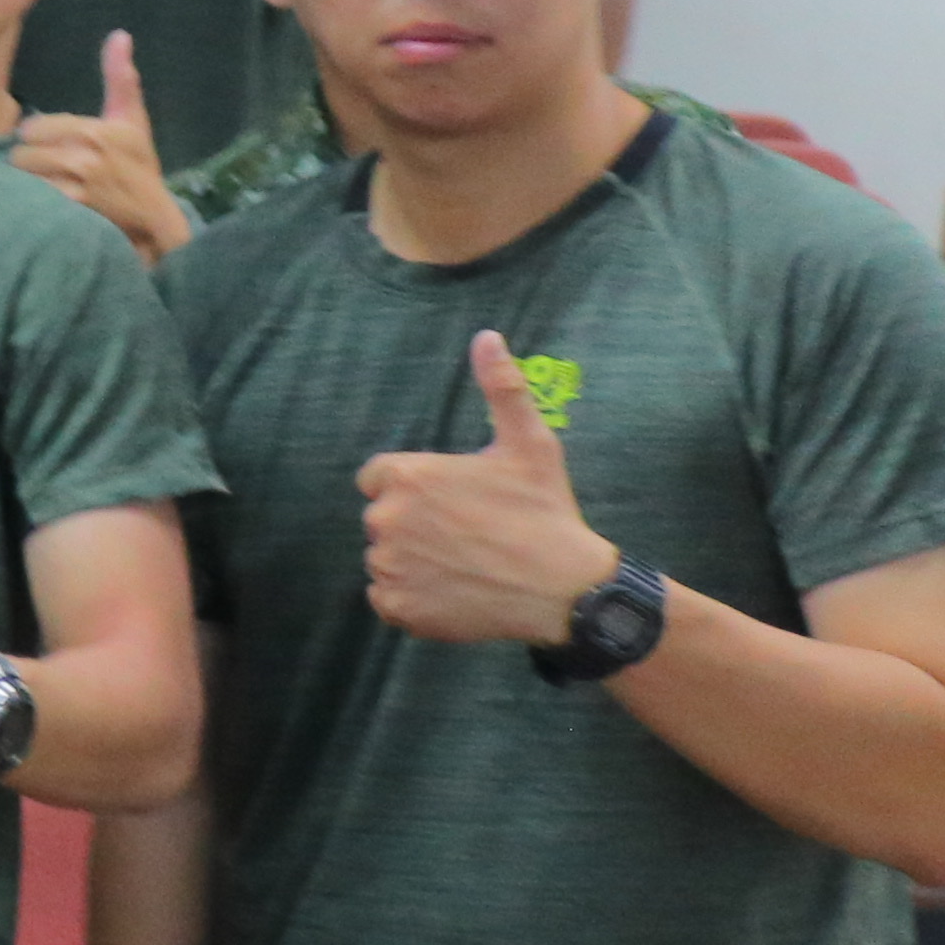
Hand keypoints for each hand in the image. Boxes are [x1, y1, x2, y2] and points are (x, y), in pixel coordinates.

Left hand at [13, 32, 193, 265]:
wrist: (153, 217)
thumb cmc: (139, 164)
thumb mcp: (132, 119)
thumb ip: (120, 77)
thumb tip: (119, 35)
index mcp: (95, 132)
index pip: (32, 128)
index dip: (35, 136)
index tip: (46, 142)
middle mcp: (84, 159)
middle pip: (22, 154)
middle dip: (28, 161)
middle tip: (43, 166)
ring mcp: (77, 189)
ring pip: (24, 179)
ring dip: (26, 182)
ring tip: (41, 185)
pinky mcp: (70, 214)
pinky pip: (32, 201)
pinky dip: (31, 202)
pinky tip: (42, 203)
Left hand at [359, 332, 621, 647]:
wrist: (565, 589)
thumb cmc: (545, 512)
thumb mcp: (529, 443)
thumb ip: (502, 388)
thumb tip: (488, 337)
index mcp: (407, 476)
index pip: (380, 477)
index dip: (416, 487)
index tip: (453, 501)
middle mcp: (386, 520)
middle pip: (383, 518)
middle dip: (416, 523)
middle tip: (468, 534)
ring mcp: (389, 567)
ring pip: (386, 558)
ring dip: (414, 560)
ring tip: (465, 563)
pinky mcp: (396, 607)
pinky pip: (387, 597)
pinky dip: (413, 597)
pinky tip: (454, 590)